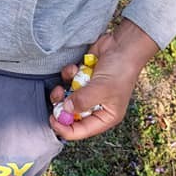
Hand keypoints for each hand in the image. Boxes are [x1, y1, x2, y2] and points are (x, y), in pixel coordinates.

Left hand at [49, 20, 158, 140]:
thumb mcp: (101, 89)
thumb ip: (82, 101)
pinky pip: (68, 81)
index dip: (65, 128)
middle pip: (71, 115)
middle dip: (61, 106)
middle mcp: (96, 106)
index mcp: (105, 116)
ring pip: (67, 97)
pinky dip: (69, 74)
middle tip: (57, 95)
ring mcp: (88, 91)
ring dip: (63, 89)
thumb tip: (65, 110)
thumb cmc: (120, 70)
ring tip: (66, 81)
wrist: (123, 45)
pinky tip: (76, 67)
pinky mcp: (83, 78)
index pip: (82, 130)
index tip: (52, 119)